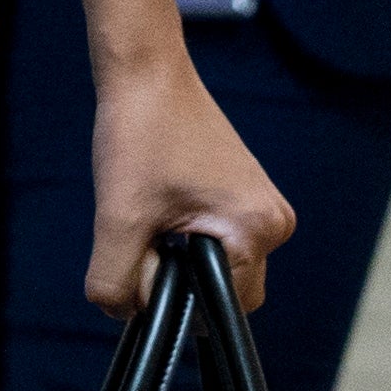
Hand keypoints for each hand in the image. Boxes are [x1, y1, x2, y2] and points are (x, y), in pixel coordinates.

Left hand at [85, 48, 294, 316]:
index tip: (145, 254)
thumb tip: (125, 316)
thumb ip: (116, 283)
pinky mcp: (246, 195)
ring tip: (152, 211)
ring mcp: (265, 207)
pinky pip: (218, 242)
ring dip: (179, 256)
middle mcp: (275, 222)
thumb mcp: (117, 217)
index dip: (175, 299)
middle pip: (223, 292)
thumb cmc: (139, 135)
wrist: (147, 74)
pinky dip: (185, 237)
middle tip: (145, 230)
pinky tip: (162, 204)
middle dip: (178, 277)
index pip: (221, 310)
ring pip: (217, 267)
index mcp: (257, 229)